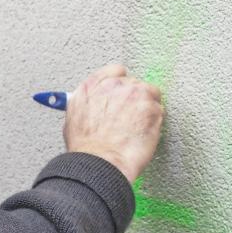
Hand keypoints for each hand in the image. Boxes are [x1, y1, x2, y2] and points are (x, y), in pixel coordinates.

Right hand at [63, 64, 163, 182]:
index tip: (123, 95)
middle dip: (135, 100)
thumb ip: (88, 104)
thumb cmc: (85, 148)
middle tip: (130, 118)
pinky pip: (158, 110)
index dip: (122, 85)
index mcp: (91, 86)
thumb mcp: (73, 119)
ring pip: (150, 95)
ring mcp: (134, 94)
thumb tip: (94, 107)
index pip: (115, 71)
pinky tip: (143, 134)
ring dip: (146, 109)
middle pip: (135, 83)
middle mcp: (113, 85)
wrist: (100, 161)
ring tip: (137, 128)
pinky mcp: (151, 108)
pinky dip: (154, 122)